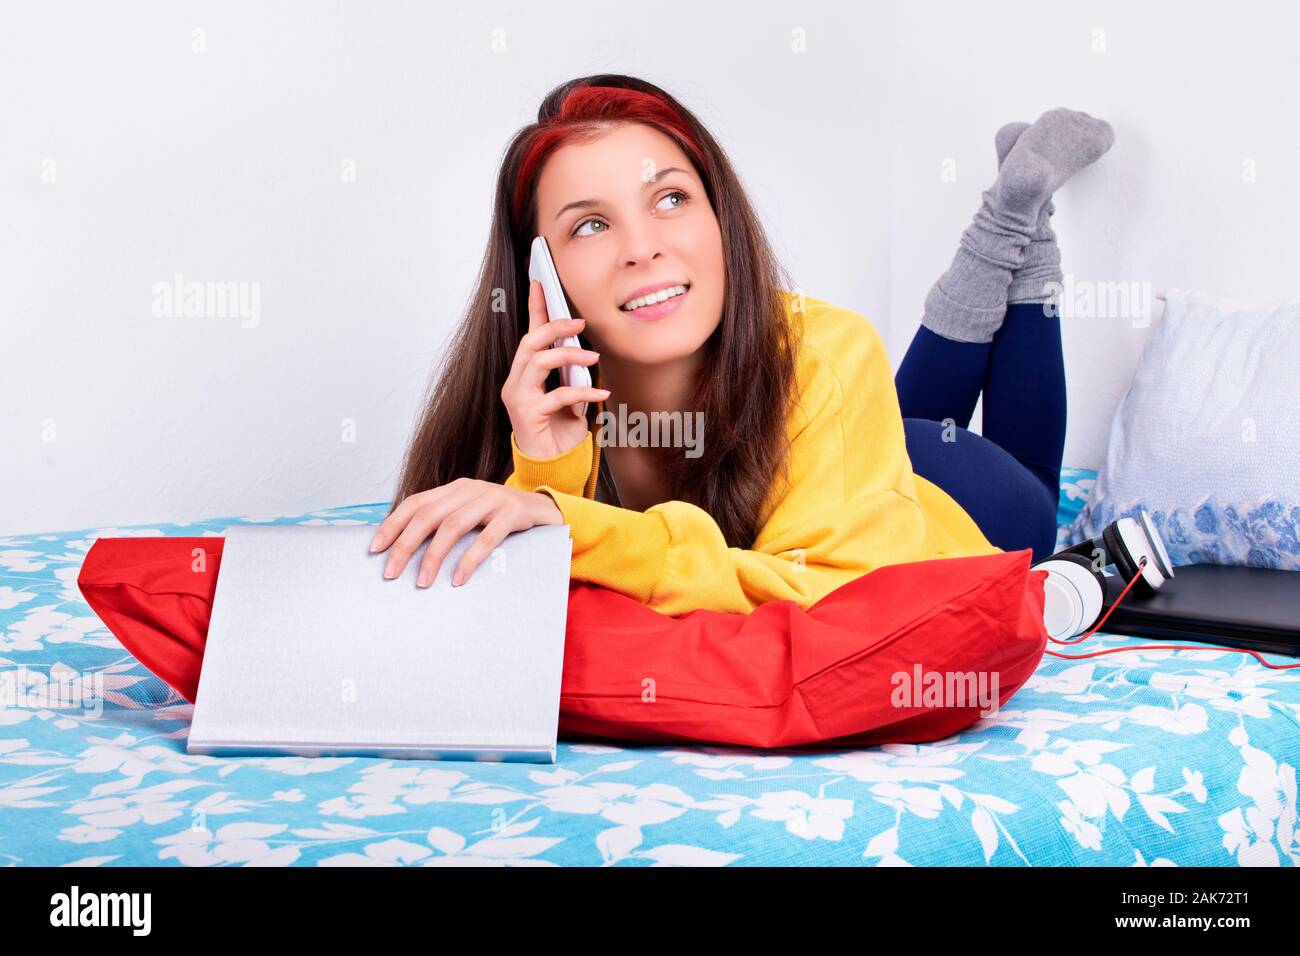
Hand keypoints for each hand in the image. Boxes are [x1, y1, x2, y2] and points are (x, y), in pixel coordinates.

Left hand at [369, 480, 563, 587]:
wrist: (550, 511)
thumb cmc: (504, 520)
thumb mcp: (473, 516)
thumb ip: (447, 524)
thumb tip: (407, 551)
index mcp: (455, 489)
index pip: (415, 503)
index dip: (392, 525)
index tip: (375, 550)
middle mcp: (470, 489)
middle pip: (428, 515)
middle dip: (405, 545)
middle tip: (391, 573)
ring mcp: (493, 499)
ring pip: (452, 526)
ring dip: (432, 556)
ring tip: (422, 581)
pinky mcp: (513, 513)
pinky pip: (486, 538)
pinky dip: (469, 559)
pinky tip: (457, 578)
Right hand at [501, 279, 609, 458]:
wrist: (552, 467)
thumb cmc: (560, 432)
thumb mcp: (570, 396)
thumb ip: (571, 374)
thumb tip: (587, 353)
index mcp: (524, 375)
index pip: (528, 335)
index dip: (535, 308)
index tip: (540, 282)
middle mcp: (515, 383)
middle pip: (529, 343)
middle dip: (554, 327)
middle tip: (579, 323)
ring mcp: (517, 398)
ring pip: (538, 362)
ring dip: (568, 355)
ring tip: (592, 358)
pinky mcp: (527, 415)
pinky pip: (556, 395)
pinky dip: (582, 393)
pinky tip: (601, 396)